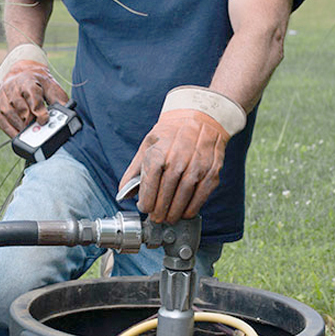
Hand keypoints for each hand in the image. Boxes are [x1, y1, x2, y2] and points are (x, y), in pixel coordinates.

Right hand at [0, 60, 68, 137]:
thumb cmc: (37, 83)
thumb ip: (58, 100)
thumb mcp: (51, 87)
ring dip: (19, 125)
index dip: (38, 109)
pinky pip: (1, 120)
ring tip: (29, 133)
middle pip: (19, 106)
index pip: (32, 95)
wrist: (21, 74)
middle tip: (37, 130)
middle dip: (29, 119)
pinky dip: (9, 129)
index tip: (44, 120)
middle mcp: (12, 87)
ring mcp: (2, 96)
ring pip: (8, 113)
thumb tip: (69, 114)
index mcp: (28, 80)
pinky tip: (18, 135)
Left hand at [119, 109, 229, 223]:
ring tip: (169, 218)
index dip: (146, 201)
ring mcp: (197, 165)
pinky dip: (193, 207)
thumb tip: (123, 192)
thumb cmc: (171, 133)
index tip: (144, 208)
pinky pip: (202, 194)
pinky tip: (185, 212)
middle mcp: (178, 159)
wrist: (201, 116)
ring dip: (175, 212)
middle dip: (160, 210)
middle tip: (156, 219)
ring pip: (184, 196)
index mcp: (159, 153)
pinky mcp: (212, 170)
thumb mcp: (148, 145)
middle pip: (167, 193)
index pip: (150, 184)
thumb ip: (134, 170)